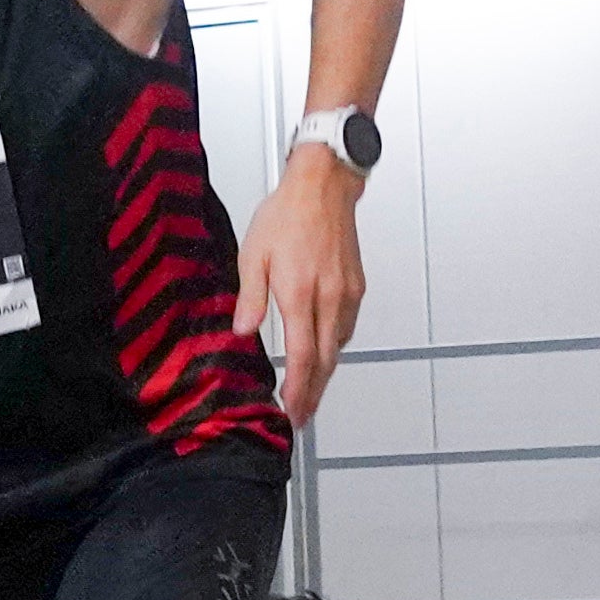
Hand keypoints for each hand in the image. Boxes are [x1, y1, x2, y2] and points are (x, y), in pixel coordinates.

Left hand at [237, 152, 367, 423]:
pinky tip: (324, 349)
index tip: (293, 410)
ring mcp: (347, 293)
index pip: (303, 356)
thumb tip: (243, 331)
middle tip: (302, 415)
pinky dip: (335, 345)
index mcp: (300, 292)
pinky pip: (346, 326)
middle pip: (326, 360)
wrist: (323, 185)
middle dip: (314, 393)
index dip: (299, 389)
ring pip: (339, 345)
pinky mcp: (356, 285)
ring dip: (325, 372)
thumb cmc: (288, 213)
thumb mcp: (253, 254)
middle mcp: (329, 297)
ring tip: (311, 390)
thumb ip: (250, 297)